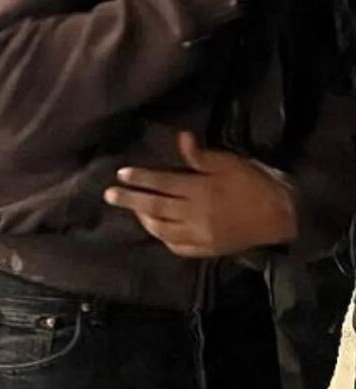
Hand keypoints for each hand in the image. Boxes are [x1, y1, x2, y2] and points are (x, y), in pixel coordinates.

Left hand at [103, 131, 296, 257]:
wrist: (281, 215)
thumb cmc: (254, 183)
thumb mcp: (230, 163)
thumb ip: (201, 156)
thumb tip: (180, 138)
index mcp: (201, 190)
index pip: (162, 183)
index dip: (140, 178)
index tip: (121, 174)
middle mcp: (195, 215)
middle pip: (154, 207)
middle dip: (129, 201)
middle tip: (109, 195)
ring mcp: (199, 236)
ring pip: (161, 230)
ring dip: (143, 219)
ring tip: (133, 209)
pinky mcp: (205, 250)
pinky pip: (176, 246)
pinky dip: (162, 237)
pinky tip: (156, 229)